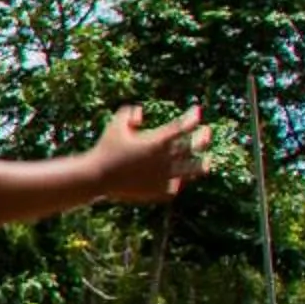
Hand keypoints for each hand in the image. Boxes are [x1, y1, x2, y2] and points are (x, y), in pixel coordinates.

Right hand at [90, 106, 210, 202]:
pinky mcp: (162, 191)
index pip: (184, 125)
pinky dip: (179, 181)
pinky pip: (177, 185)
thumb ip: (130, 113)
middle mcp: (167, 159)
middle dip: (204, 136)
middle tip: (207, 132)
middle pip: (196, 146)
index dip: (193, 117)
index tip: (195, 112)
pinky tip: (179, 179)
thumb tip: (140, 112)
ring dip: (203, 163)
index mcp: (158, 141)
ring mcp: (166, 176)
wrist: (97, 178)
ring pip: (195, 169)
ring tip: (207, 161)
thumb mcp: (115, 125)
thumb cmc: (106, 149)